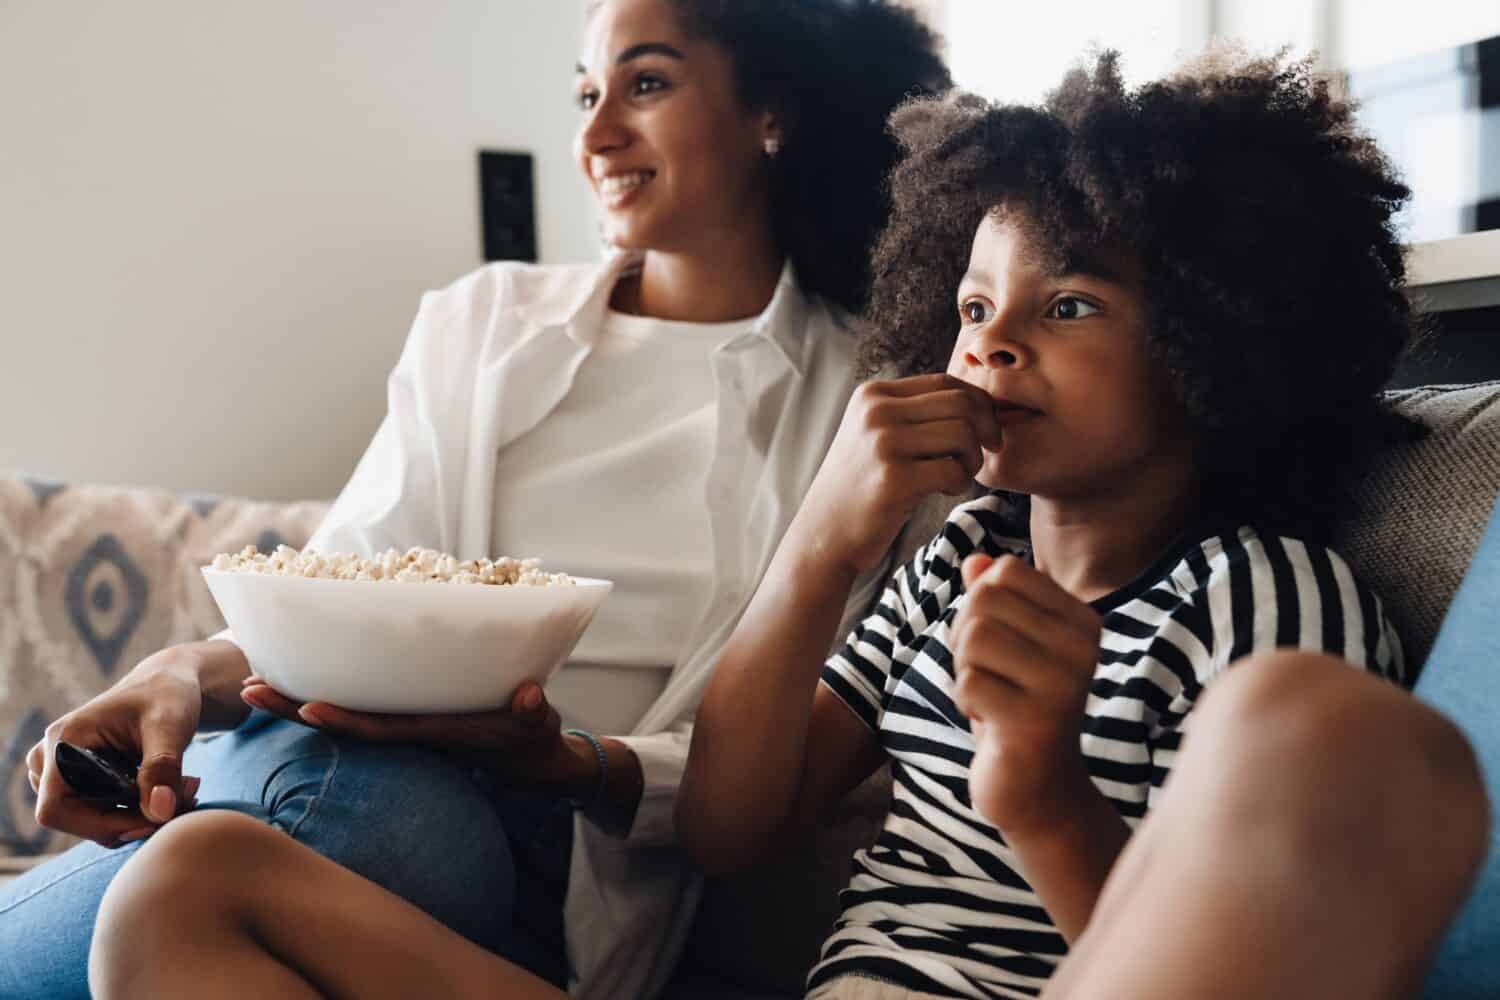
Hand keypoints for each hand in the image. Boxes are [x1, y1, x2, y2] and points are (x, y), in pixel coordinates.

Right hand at [27, 653, 203, 846]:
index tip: (152, 821)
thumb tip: (160, 814)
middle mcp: (51, 757)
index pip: (56, 809)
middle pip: (74, 820)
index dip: (100, 826)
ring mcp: (59, 771)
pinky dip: (135, 812)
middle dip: (130, 821)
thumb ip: (162, 768)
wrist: (167, 684)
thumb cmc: (166, 696)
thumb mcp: (170, 726)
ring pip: (89, 821)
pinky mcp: (77, 781)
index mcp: (62, 740)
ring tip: (185, 791)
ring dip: (137, 818)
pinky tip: (171, 792)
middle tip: (186, 802)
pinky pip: (99, 813)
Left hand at [240, 679, 574, 784]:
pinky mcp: (406, 723)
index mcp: (435, 735)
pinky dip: (325, 699)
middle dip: (294, 708)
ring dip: (296, 704)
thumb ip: (532, 711)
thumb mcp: (539, 725)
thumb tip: (527, 697)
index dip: (345, 720)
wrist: (532, 766)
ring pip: (343, 718)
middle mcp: (410, 734)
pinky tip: (296, 686)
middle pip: (344, 724)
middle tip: (246, 691)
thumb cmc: (535, 740)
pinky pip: (358, 712)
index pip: (381, 730)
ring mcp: (405, 730)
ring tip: (252, 687)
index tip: (307, 707)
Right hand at [794, 374, 1000, 574]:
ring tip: (958, 475)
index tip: (985, 431)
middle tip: (982, 454)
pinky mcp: (894, 479)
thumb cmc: (862, 486)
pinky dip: (960, 482)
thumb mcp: (875, 434)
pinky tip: (945, 491)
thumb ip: (914, 412)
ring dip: (973, 458)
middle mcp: (876, 412)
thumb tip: (980, 401)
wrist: (824, 533)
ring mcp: (883, 444)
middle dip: (985, 429)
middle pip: (961, 403)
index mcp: (872, 394)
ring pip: (963, 433)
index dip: (979, 403)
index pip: (945, 381)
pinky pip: (954, 469)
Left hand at [951, 554, 1101, 833]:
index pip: (1004, 572)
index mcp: (1082, 621)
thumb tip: (974, 559)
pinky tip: (992, 724)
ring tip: (990, 698)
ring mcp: (1063, 684)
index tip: (997, 647)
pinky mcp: (1036, 720)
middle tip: (987, 676)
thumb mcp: (1005, 648)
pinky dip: (965, 703)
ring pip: (972, 638)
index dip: (979, 605)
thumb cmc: (1016, 709)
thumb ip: (992, 601)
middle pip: (983, 600)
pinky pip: (966, 683)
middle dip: (965, 637)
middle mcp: (1081, 647)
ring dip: (964, 670)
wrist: (1039, 791)